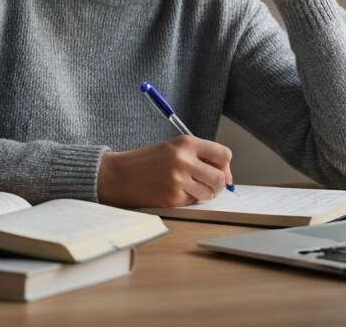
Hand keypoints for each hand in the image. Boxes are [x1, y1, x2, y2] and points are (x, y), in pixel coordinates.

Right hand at [96, 135, 233, 207]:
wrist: (119, 175)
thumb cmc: (147, 162)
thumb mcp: (173, 148)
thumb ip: (199, 156)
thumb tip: (226, 177)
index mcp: (186, 143)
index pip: (224, 154)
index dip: (225, 166)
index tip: (221, 172)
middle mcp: (184, 160)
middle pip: (220, 178)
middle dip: (218, 185)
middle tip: (209, 186)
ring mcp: (178, 180)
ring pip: (209, 193)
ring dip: (203, 194)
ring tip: (188, 188)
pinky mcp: (172, 198)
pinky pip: (192, 202)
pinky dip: (187, 200)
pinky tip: (172, 192)